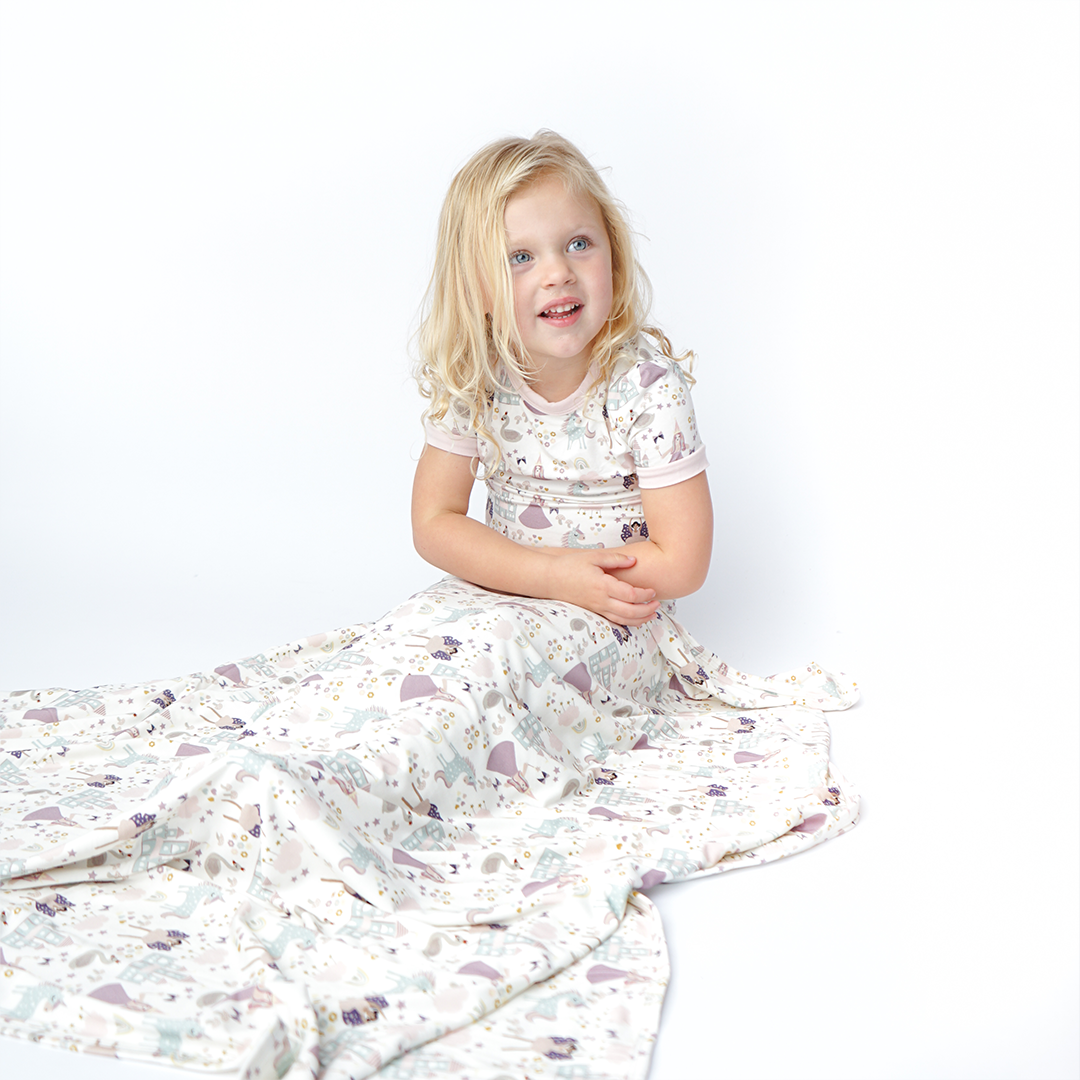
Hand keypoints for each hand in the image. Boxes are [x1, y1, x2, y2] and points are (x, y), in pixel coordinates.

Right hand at [541, 549, 659, 625]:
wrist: (549, 579)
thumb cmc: (569, 566)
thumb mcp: (593, 556)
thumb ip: (615, 559)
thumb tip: (633, 561)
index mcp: (603, 585)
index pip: (630, 595)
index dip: (645, 595)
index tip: (653, 591)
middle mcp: (601, 600)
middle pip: (630, 612)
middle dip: (647, 610)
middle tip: (657, 605)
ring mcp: (596, 608)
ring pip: (622, 620)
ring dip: (639, 619)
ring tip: (651, 615)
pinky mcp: (593, 611)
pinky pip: (613, 621)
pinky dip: (627, 622)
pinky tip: (634, 619)